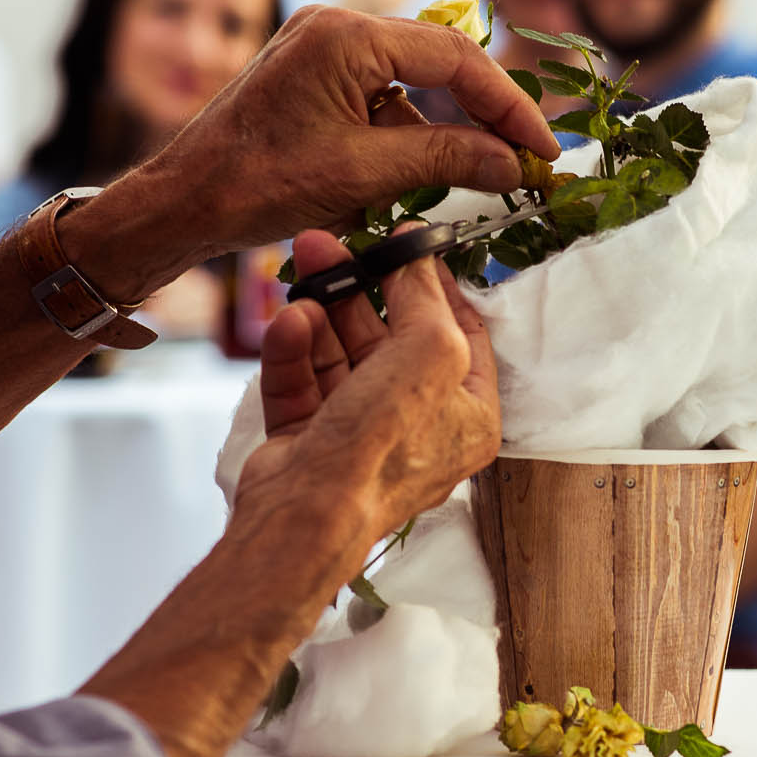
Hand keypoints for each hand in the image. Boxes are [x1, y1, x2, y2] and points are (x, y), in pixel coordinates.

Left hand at [64, 5, 558, 301]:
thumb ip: (446, 158)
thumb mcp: (365, 174)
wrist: (182, 203)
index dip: (506, 104)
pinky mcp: (310, 77)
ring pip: (409, 83)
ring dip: (444, 128)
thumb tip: (511, 161)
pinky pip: (378, 96)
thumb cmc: (258, 185)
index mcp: (346, 35)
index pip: (454, 58)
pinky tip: (421, 172)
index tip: (540, 148)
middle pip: (436, 62)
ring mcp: (319, 50)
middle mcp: (333, 27)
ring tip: (479, 173)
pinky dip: (406, 133)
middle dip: (482, 113)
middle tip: (524, 159)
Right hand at [238, 227, 500, 544]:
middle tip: (327, 246)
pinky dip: (293, 351)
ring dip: (320, 314)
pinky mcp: (309, 441)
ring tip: (303, 278)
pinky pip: (303, 382)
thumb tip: (416, 253)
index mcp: (468, 417)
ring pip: (339, 356)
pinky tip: (288, 324)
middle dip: (358, 289)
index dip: (434, 285)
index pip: (460, 334)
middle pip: (390, 339)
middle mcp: (418, 428)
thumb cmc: (384, 444)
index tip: (407, 244)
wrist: (307, 512)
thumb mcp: (430, 349)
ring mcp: (360, 436)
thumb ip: (425, 296)